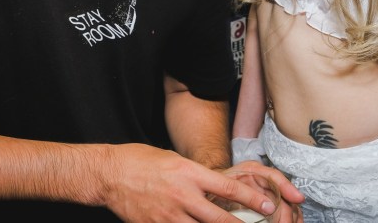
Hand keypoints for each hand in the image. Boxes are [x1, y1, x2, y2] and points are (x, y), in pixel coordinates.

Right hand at [102, 144, 298, 221]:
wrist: (110, 173)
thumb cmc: (141, 160)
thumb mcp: (174, 159)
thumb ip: (195, 177)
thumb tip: (213, 189)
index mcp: (190, 173)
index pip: (228, 189)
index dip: (251, 199)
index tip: (267, 205)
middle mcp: (183, 196)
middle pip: (220, 218)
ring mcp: (169, 215)